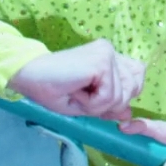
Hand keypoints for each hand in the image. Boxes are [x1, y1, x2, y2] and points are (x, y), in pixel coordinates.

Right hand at [7, 40, 144, 120]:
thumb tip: (128, 114)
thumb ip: (110, 105)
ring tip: (76, 93)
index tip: (96, 99)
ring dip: (96, 106)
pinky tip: (76, 92)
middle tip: (83, 97)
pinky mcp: (102, 62)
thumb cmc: (53, 89)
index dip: (122, 96)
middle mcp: (111, 52)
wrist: (28, 76)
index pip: (136, 77)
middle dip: (110, 104)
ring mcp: (108, 54)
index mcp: (108, 56)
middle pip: (133, 89)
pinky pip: (109, 97)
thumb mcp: (87, 103)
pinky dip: (92, 104)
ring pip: (120, 97)